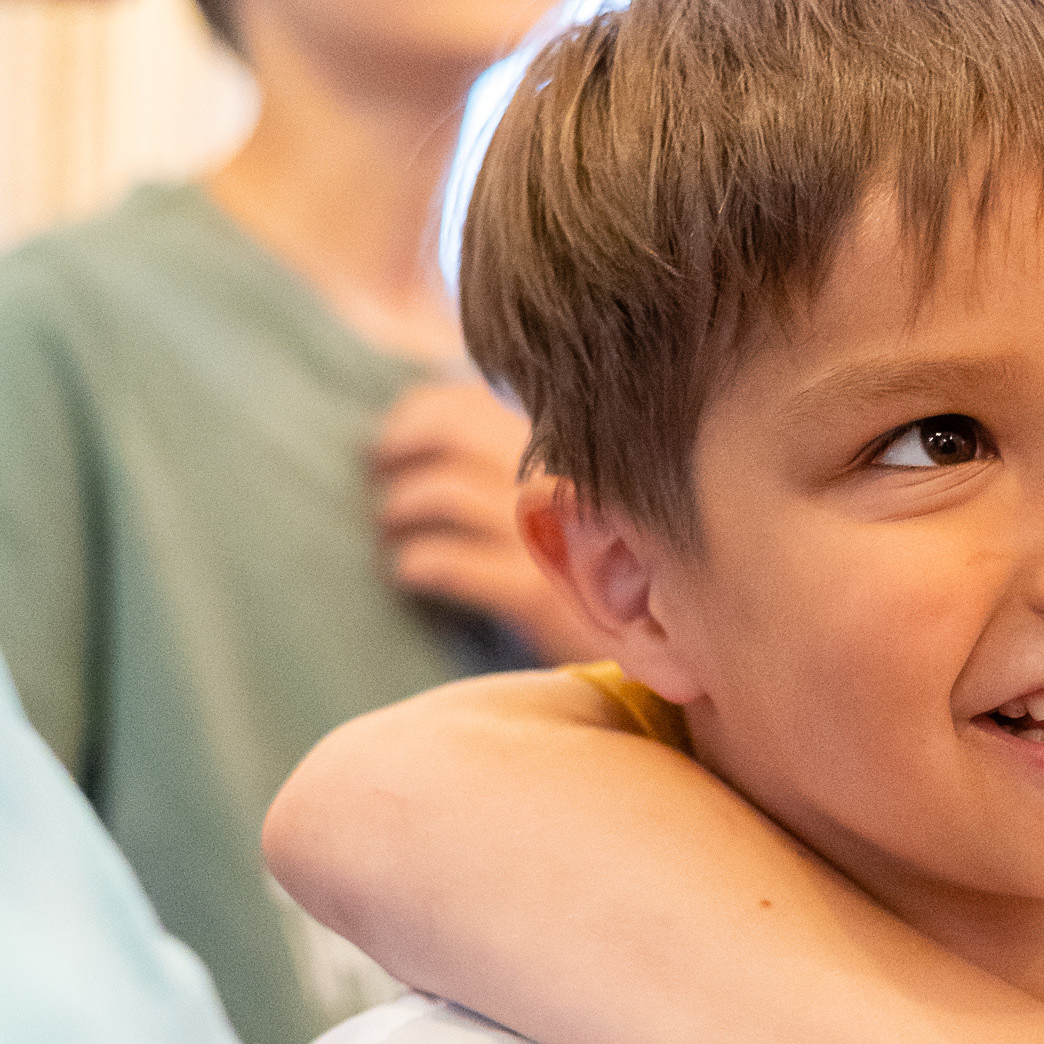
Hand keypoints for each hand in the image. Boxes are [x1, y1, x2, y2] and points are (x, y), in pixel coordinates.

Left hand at [372, 380, 610, 660]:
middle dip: (396, 447)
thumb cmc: (610, 568)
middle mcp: (555, 475)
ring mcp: (546, 533)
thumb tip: (439, 431)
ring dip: (399, 510)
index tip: (392, 439)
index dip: (415, 414)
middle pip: (447, 431)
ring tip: (391, 531)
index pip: (468, 399)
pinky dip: (416, 563)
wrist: (667, 644)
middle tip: (376, 475)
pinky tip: (409, 573)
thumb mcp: (581, 497)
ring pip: (441, 492)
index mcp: (561, 444)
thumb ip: (526, 460)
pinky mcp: (533, 591)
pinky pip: (448, 562)